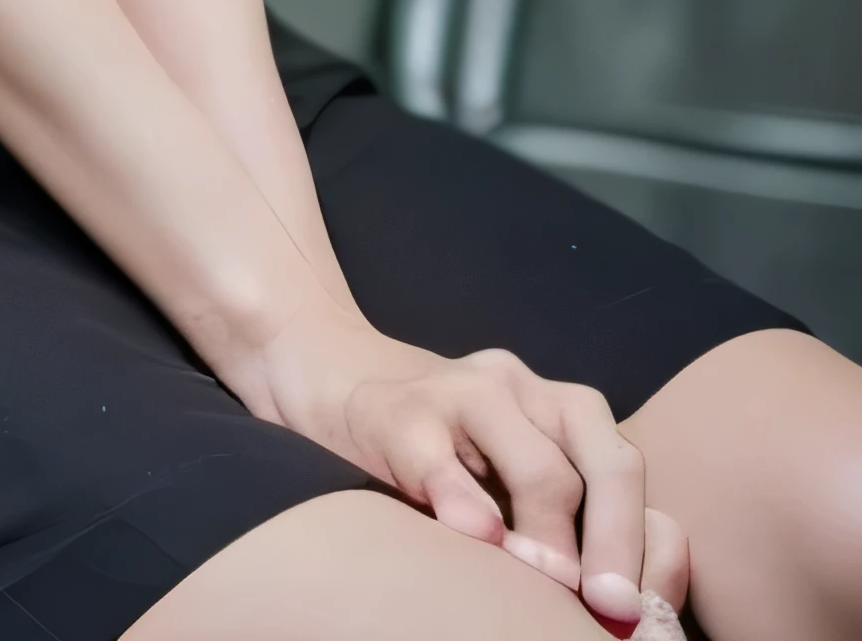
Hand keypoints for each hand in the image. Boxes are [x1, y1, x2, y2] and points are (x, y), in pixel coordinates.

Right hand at [246, 302, 688, 631]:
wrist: (328, 367)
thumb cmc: (433, 447)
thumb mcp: (503, 472)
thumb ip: (563, 520)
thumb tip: (624, 610)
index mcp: (559, 410)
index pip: (629, 473)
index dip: (652, 547)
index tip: (647, 612)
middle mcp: (526, 392)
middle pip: (607, 463)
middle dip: (622, 544)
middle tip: (615, 608)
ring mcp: (463, 395)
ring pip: (542, 465)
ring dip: (559, 537)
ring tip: (554, 586)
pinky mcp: (400, 415)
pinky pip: (445, 464)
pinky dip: (467, 505)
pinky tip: (476, 540)